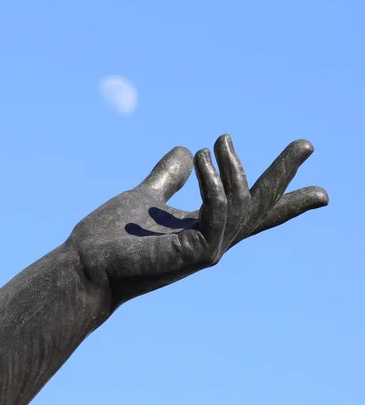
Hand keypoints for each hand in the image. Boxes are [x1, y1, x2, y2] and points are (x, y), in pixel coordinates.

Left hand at [67, 134, 327, 310]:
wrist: (84, 265)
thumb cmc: (111, 238)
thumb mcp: (146, 196)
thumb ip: (167, 177)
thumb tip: (185, 150)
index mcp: (200, 228)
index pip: (248, 212)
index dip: (283, 199)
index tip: (320, 190)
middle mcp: (209, 241)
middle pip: (260, 209)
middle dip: (284, 177)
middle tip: (306, 143)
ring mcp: (204, 251)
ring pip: (244, 208)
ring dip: (237, 170)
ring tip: (220, 140)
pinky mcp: (192, 253)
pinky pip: (219, 214)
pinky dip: (217, 185)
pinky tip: (205, 160)